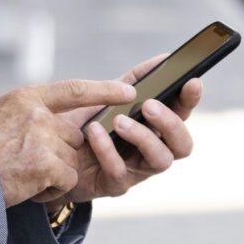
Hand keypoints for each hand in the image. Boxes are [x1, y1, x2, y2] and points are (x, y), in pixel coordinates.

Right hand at [0, 79, 136, 207]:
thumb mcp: (1, 116)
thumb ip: (31, 113)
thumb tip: (60, 123)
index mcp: (26, 97)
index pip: (74, 89)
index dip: (103, 90)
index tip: (128, 92)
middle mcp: (38, 113)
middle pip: (74, 135)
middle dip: (60, 153)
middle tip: (29, 162)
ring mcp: (44, 138)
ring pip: (72, 159)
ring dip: (54, 173)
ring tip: (23, 174)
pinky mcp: (48, 164)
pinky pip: (67, 179)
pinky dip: (52, 189)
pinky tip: (28, 186)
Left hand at [36, 53, 202, 206]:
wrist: (52, 151)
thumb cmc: (88, 122)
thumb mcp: (110, 96)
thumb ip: (136, 79)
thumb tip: (164, 58)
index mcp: (156, 127)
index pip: (183, 114)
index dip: (190, 99)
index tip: (192, 81)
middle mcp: (153, 150)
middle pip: (182, 145)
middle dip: (171, 124)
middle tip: (149, 105)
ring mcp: (136, 171)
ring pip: (160, 160)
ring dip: (143, 137)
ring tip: (120, 120)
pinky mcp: (113, 185)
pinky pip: (119, 172)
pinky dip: (108, 149)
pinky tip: (95, 131)